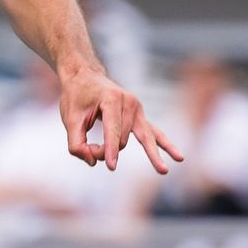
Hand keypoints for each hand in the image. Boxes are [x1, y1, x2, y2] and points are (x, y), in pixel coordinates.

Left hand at [55, 59, 181, 174]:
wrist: (85, 76)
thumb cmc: (76, 97)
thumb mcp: (68, 118)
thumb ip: (76, 143)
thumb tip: (93, 162)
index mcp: (112, 99)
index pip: (113, 131)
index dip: (110, 150)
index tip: (110, 166)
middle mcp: (129, 103)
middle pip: (123, 139)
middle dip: (107, 151)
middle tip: (90, 152)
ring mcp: (138, 109)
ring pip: (145, 138)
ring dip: (150, 155)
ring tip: (164, 170)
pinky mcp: (140, 116)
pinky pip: (155, 132)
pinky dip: (165, 145)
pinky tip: (179, 157)